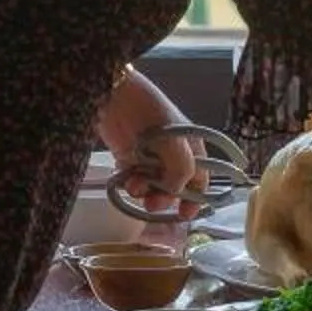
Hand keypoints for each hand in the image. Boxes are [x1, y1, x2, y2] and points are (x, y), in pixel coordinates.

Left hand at [99, 72, 204, 217]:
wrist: (112, 95)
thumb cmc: (149, 110)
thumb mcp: (173, 140)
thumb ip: (181, 170)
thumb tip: (175, 192)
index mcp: (191, 147)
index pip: (200, 180)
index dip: (195, 199)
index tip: (185, 215)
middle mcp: (173, 155)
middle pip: (174, 188)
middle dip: (164, 198)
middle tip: (152, 204)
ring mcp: (150, 157)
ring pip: (152, 187)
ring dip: (144, 192)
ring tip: (134, 185)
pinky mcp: (129, 158)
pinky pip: (133, 180)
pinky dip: (130, 183)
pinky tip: (124, 178)